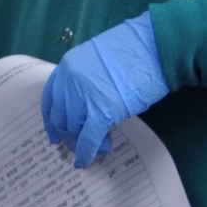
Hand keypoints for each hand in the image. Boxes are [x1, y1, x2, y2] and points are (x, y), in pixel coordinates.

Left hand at [41, 13, 168, 167]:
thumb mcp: (98, 59)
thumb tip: (85, 105)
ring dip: (80, 143)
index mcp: (68, 66)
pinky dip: (86, 153)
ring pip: (73, 130)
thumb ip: (85, 80)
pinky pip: (88, 139)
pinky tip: (87, 160)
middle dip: (69, 135)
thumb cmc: (135, 49)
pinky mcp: (102, 111)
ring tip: (95, 148)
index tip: (54, 132)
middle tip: (78, 144)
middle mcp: (70, 82)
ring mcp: (84, 97)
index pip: (51, 99)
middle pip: (61, 117)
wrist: (156, 46)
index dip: (51, 120)